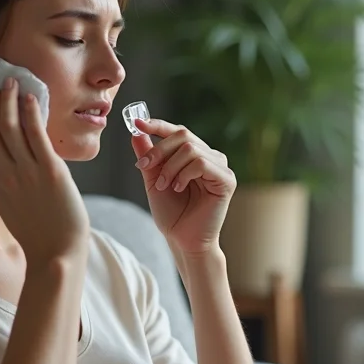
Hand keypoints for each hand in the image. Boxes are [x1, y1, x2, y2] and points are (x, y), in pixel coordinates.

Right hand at [0, 77, 90, 262]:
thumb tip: (14, 169)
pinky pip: (35, 134)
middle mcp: (5, 176)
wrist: (56, 254)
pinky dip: (31, 112)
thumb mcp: (14, 211)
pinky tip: (31, 98)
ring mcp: (25, 173)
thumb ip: (9, 188)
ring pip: (10, 128)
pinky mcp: (49, 171)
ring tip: (12, 83)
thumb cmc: (42, 235)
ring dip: (10, 101)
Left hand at [131, 118, 236, 255]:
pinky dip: (184, 174)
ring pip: (191, 148)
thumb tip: (137, 131)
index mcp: (195, 154)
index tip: (137, 123)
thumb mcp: (153, 180)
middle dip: (159, 150)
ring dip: (170, 166)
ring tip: (165, 185)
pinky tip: (178, 187)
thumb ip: (148, 156)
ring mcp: (220, 167)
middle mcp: (210, 156)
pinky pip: (201, 163)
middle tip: (144, 166)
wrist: (183, 240)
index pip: (178, 131)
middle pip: (183, 135)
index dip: (158, 125)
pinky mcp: (227, 179)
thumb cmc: (172, 213)